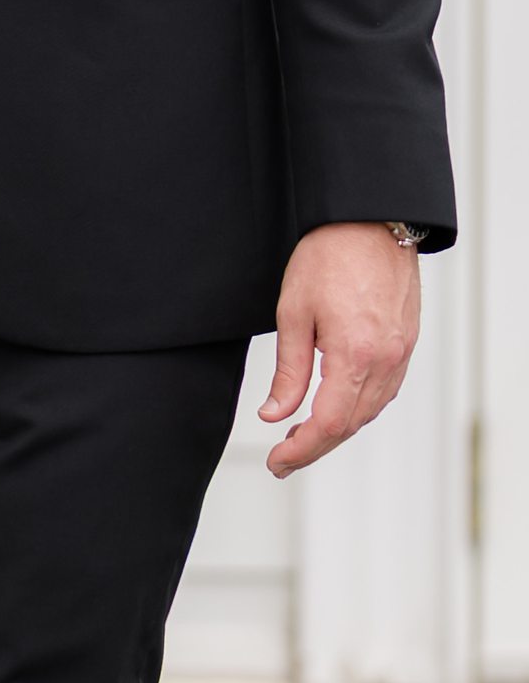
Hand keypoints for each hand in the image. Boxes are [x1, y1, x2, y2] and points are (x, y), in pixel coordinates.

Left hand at [258, 223, 420, 476]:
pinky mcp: (406, 342)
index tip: (276, 462)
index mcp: (355, 355)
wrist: (370, 221)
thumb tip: (276, 414)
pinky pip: (384, 390)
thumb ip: (288, 371)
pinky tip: (336, 408)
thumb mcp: (293, 314)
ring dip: (338, 430)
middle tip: (284, 458)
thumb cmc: (329, 257)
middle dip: (315, 448)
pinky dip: (358, 408)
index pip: (328, 424)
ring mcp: (402, 352)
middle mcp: (386, 360)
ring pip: (370, 411)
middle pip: (351, 424)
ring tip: (303, 436)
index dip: (300, 451)